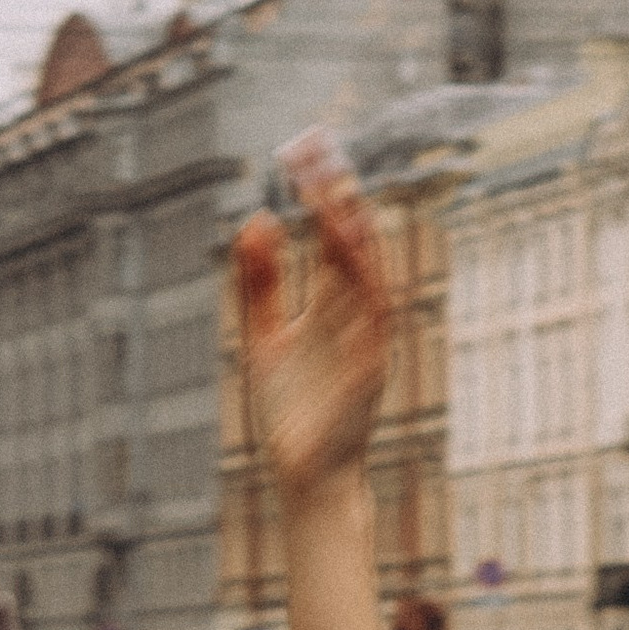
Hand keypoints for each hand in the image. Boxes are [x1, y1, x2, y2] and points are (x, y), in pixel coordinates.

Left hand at [234, 133, 393, 509]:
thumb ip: (260, 282)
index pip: (329, 242)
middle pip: (351, 249)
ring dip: (356, 240)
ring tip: (339, 200)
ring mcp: (366, 345)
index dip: (321, 199)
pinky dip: (366, 294)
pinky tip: (353, 263)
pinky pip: (372, 327)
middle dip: (340, 204)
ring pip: (367, 279)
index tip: (307, 153)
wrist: (305, 476)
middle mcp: (353, 319)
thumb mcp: (264, 336)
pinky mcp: (369, 375)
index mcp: (330, 309)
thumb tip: (256, 218)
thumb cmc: (291, 412)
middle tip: (325, 156)